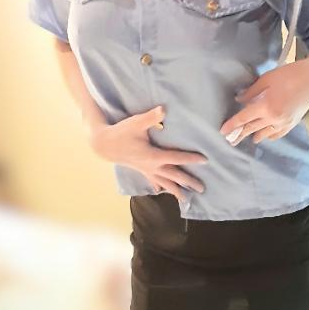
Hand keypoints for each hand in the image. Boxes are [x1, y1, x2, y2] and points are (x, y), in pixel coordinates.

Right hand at [90, 106, 208, 201]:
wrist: (104, 145)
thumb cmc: (121, 132)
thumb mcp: (136, 123)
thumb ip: (151, 117)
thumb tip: (163, 110)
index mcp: (153, 156)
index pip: (176, 158)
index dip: (190, 159)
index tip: (204, 160)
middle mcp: (151, 167)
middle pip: (174, 176)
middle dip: (188, 182)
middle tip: (202, 189)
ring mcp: (146, 170)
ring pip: (164, 183)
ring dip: (176, 190)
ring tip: (186, 199)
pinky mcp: (140, 170)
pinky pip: (153, 181)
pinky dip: (160, 186)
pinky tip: (162, 191)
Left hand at [219, 61, 308, 145]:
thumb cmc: (290, 74)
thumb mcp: (267, 79)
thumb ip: (251, 91)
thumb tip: (240, 101)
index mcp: (265, 106)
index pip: (243, 118)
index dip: (232, 125)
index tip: (223, 131)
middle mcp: (273, 118)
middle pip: (252, 128)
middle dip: (240, 134)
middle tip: (231, 140)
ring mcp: (284, 122)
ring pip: (265, 133)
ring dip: (255, 136)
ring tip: (247, 138)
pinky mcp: (293, 123)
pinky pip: (278, 133)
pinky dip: (270, 135)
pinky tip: (267, 136)